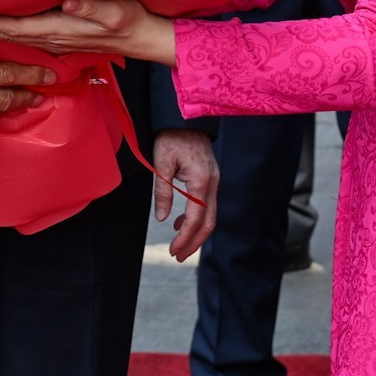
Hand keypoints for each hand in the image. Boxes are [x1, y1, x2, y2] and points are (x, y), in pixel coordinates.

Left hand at [0, 0, 176, 65]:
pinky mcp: (60, 38)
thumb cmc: (131, 20)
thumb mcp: (116, 10)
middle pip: (5, 35)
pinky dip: (4, 34)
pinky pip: (24, 38)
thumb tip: (70, 4)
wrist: (145, 39)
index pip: (12, 28)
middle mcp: (51, 38)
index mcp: (58, 29)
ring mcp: (55, 40)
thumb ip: (92, 8)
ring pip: (12, 38)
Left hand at [152, 129, 218, 261]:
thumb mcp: (161, 162)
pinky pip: (207, 204)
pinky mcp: (211, 178)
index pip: (196, 218)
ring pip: (210, 215)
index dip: (185, 238)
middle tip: (178, 257)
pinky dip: (196, 218)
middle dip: (194, 243)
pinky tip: (180, 222)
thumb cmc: (171, 136)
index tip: (173, 251)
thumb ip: (163, 191)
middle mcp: (213, 183)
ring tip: (179, 246)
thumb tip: (164, 219)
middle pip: (209, 222)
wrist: (185, 117)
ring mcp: (214, 181)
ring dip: (196, 233)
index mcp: (202, 180)